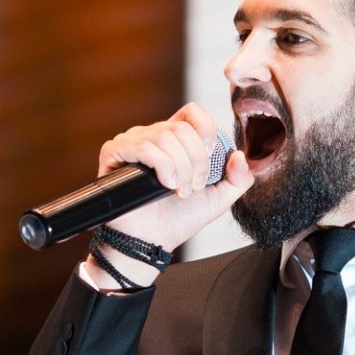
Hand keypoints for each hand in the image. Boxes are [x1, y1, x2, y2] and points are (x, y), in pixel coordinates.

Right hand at [85, 103, 252, 286]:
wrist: (152, 241)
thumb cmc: (178, 220)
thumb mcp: (218, 199)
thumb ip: (238, 179)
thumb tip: (240, 155)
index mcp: (176, 140)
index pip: (192, 112)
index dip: (206, 130)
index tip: (209, 159)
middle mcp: (153, 135)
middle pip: (181, 128)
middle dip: (195, 161)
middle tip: (191, 187)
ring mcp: (132, 142)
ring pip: (163, 135)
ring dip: (179, 168)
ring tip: (177, 191)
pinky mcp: (115, 153)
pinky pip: (142, 146)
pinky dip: (161, 165)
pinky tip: (164, 185)